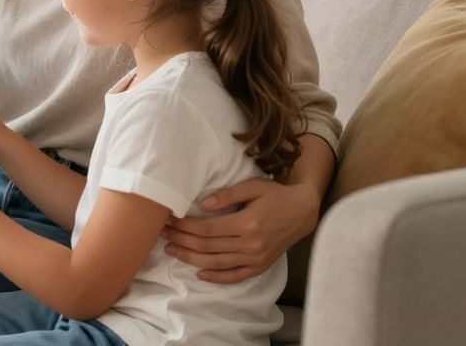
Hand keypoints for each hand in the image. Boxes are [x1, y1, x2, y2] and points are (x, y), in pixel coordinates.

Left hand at [161, 178, 319, 283]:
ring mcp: (255, 259)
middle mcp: (250, 245)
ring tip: (171, 250)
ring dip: (190, 258)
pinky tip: (199, 273)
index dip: (184, 225)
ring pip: (216, 263)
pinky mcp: (260, 267)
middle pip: (207, 246)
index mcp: (247, 223)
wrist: (303, 212)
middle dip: (181, 240)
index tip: (169, 219)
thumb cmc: (276, 195)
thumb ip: (227, 195)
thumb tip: (202, 203)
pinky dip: (216, 278)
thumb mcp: (253, 187)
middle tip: (162, 233)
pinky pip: (235, 276)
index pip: (206, 229)